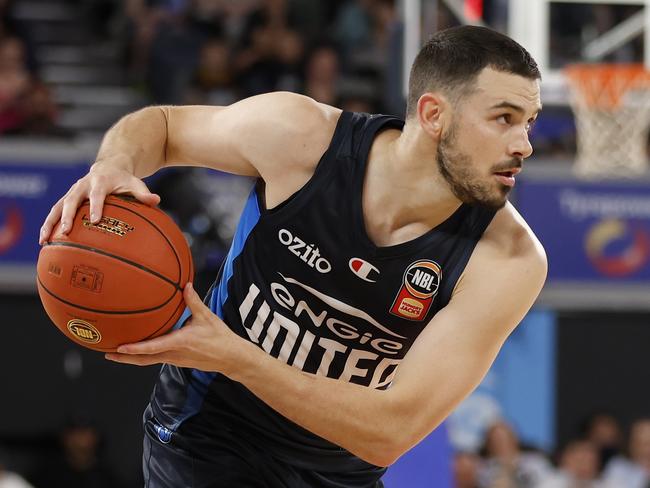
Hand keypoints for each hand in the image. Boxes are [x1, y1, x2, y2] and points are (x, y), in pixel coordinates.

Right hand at [39, 160, 159, 243]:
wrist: (108, 167)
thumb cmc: (124, 180)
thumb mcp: (135, 183)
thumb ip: (143, 193)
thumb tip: (156, 200)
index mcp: (100, 182)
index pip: (97, 194)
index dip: (96, 206)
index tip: (96, 220)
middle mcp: (83, 186)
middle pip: (72, 200)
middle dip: (67, 215)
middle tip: (66, 231)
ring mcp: (72, 192)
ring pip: (57, 206)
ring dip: (50, 222)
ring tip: (44, 240)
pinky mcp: (66, 198)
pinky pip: (54, 211)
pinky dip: (48, 224)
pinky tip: (44, 241)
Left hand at [105, 283, 240, 371]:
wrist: (230, 357)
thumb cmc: (219, 337)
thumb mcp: (207, 317)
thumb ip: (194, 301)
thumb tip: (186, 285)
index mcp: (180, 342)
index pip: (153, 347)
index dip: (135, 348)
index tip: (120, 347)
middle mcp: (174, 353)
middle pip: (143, 359)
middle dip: (124, 358)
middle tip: (107, 353)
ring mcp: (174, 359)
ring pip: (148, 361)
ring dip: (131, 358)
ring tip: (115, 353)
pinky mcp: (177, 360)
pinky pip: (156, 358)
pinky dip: (143, 355)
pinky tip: (137, 349)